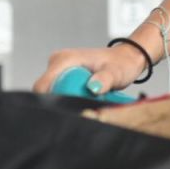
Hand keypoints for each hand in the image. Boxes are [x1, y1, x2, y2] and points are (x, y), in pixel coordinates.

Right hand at [33, 44, 149, 95]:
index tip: (67, 109)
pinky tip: (82, 99)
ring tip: (85, 101)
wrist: (127, 59)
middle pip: (46, 92)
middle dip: (59, 102)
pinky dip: (68, 98)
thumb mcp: (116, 73)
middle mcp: (57, 62)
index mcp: (64, 59)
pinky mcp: (63, 76)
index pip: (42, 86)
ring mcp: (59, 69)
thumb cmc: (121, 63)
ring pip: (52, 93)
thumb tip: (93, 87)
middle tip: (81, 105)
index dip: (50, 100)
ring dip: (65, 100)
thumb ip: (105, 79)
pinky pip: (59, 91)